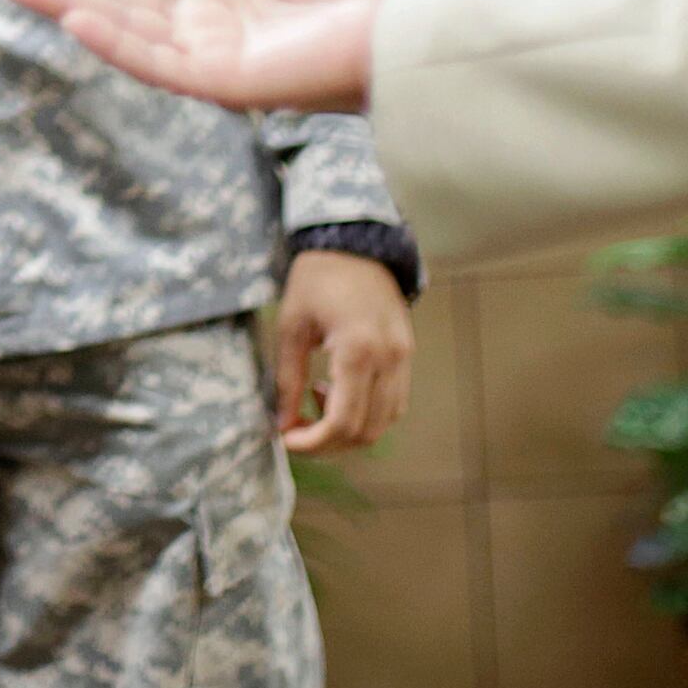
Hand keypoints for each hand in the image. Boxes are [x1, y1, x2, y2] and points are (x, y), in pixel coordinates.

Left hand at [274, 249, 413, 454]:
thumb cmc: (317, 278)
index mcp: (359, 350)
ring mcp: (404, 358)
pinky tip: (337, 390)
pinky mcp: (407, 354)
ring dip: (349, 427)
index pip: (343, 422)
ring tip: (315, 400)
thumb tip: (281, 423)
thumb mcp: (291, 326)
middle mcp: (390, 359)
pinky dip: (366, 411)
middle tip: (297, 428)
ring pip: (384, 421)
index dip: (313, 442)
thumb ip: (287, 379)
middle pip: (367, 431)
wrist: (355, 244)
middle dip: (329, 442)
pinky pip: (393, 402)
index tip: (286, 439)